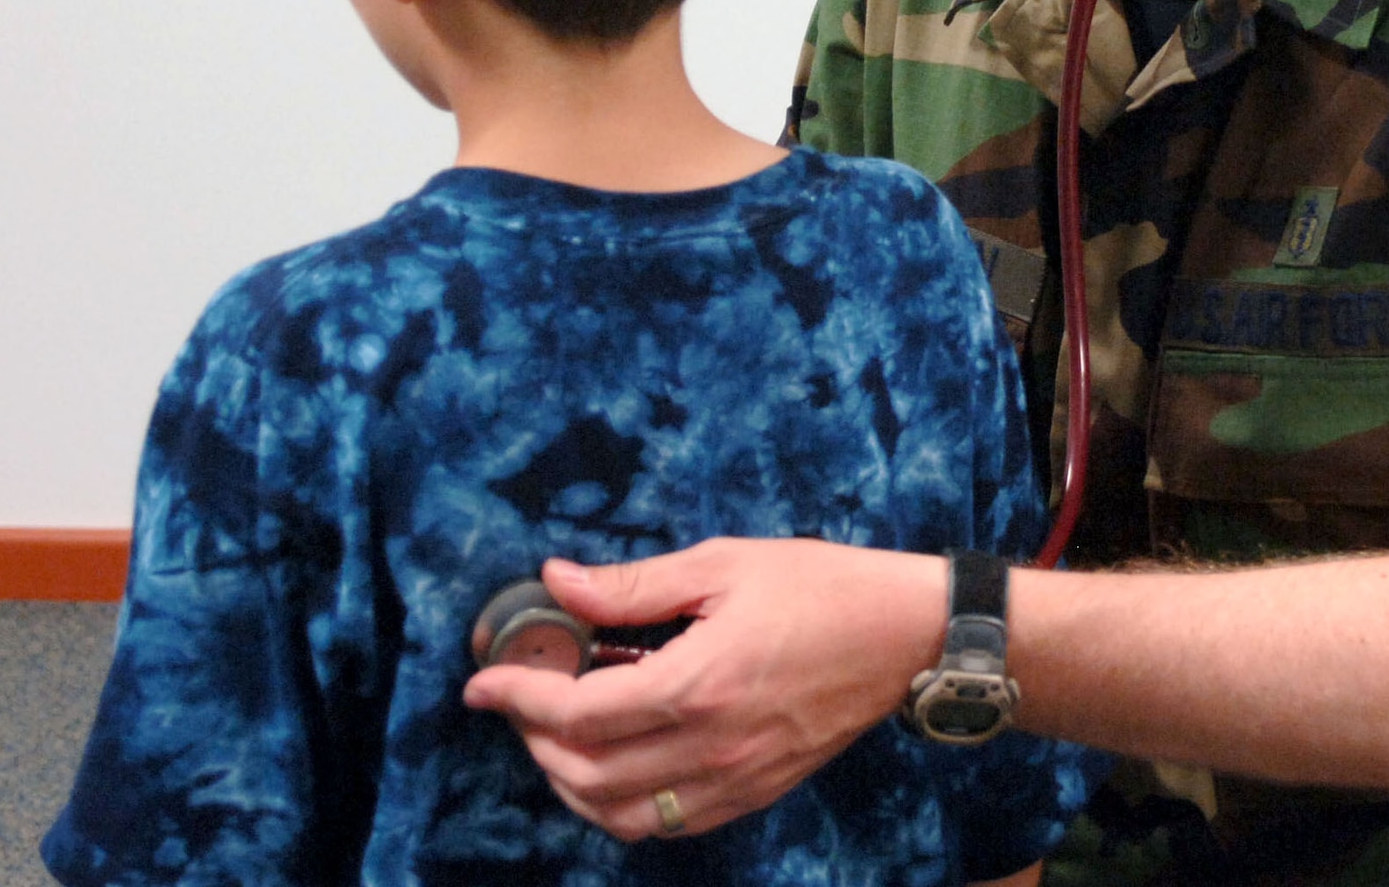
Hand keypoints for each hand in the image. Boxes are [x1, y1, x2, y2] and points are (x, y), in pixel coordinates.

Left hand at [463, 537, 945, 840]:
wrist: (903, 634)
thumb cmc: (819, 586)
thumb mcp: (723, 564)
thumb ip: (634, 584)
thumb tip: (557, 581)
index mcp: (697, 683)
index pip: (577, 714)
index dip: (518, 697)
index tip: (484, 680)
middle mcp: (710, 746)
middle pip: (585, 774)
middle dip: (534, 740)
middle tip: (521, 697)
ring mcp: (734, 779)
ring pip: (620, 816)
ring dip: (570, 784)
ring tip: (559, 736)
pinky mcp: (754, 792)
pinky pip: (668, 824)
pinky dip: (622, 807)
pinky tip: (617, 764)